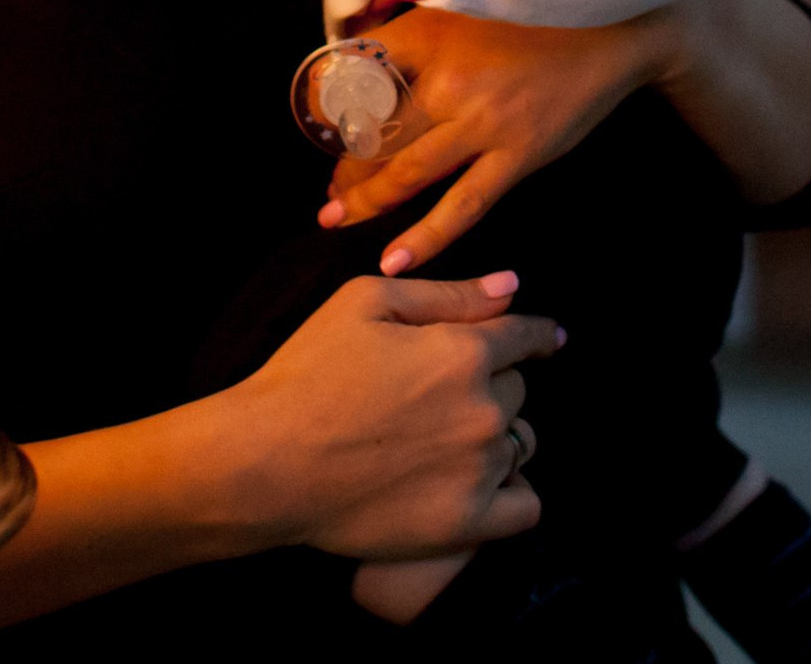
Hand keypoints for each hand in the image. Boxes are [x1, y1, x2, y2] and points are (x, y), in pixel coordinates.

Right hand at [206, 273, 555, 561]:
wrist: (267, 462)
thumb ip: (445, 294)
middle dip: (493, 384)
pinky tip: (476, 482)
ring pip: (520, 444)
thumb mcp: (362, 303)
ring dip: (497, 437)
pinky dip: (509, 492)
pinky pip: (525, 507)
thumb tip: (510, 287)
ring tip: (450, 441)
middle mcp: (483, 411)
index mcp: (462, 352)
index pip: (525, 336)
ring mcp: (478, 470)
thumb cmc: (306, 374)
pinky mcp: (466, 522)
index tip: (542, 339)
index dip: (535, 334)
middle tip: (444, 394)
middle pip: (518, 390)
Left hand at [322, 5, 673, 273]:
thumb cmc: (530, 15)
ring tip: (334, 219)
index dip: (327, 101)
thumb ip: (410, 22)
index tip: (318, 123)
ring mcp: (482, 122)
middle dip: (345, 165)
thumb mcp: (461, 2)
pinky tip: (395, 259)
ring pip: (407, 172)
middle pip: (375, 133)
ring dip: (365, 200)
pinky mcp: (518, 154)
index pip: (354, 72)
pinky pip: (464, 205)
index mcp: (426, 34)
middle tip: (328, 189)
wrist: (613, 30)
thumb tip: (357, 42)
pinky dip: (427, 236)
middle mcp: (447, 78)